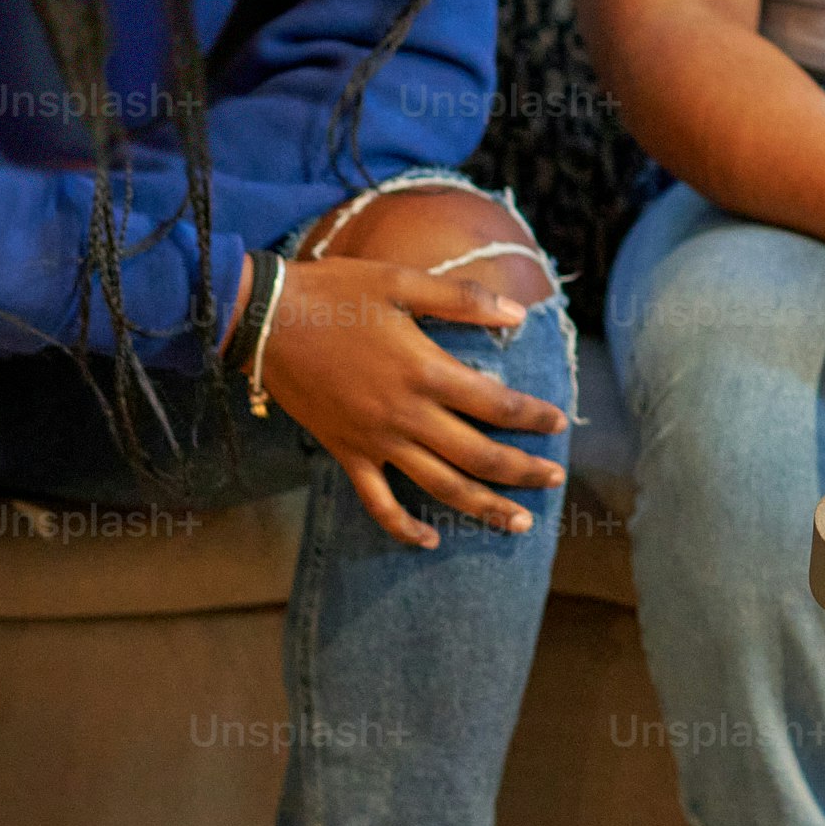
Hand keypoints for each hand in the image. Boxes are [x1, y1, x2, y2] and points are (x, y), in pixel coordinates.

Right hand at [259, 255, 570, 547]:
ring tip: (519, 523)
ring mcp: (375, 440)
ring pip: (440, 487)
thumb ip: (462, 300)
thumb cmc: (336, 293)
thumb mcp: (402, 282)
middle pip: (479, 456)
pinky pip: (378, 503)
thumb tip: (519, 315)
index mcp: (425, 371)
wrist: (265, 319)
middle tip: (556, 480)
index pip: (497, 404)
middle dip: (523, 472)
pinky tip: (429, 543)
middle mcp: (406, 415)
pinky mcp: (346, 453)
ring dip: (484, 507)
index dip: (534, 417)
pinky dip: (403, 528)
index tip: (560, 424)